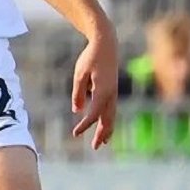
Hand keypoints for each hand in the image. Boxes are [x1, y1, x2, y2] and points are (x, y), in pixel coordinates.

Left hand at [70, 27, 118, 149]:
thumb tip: (77, 110)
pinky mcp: (113, 88)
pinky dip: (109, 118)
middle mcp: (111, 93)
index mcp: (102, 91)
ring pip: (112, 114)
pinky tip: (104, 124)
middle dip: (102, 133)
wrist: (106, 42)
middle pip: (107, 118)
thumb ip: (78, 93)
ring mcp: (114, 91)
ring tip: (104, 141)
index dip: (84, 125)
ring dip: (107, 128)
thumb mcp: (79, 74)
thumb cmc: (90, 57)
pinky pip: (112, 108)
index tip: (75, 133)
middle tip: (96, 147)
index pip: (93, 114)